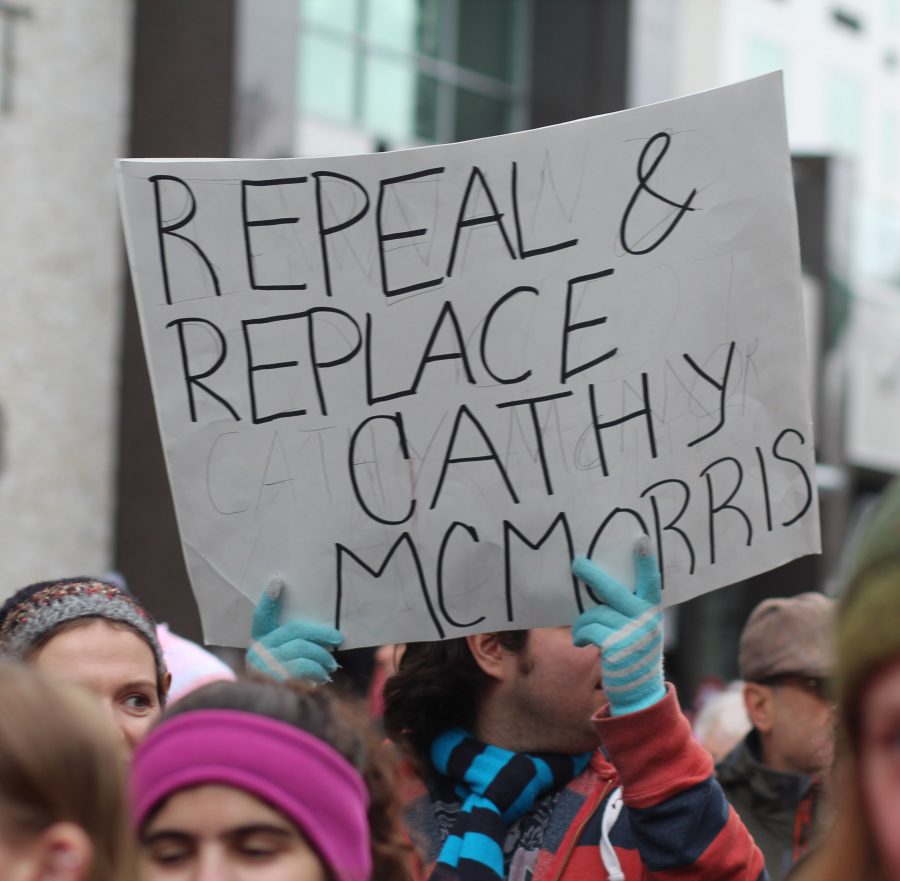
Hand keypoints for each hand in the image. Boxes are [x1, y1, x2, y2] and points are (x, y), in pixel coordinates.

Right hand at [246, 579, 342, 684]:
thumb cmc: (284, 687)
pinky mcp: (276, 681)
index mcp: (258, 644)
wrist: (273, 721)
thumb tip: (328, 639)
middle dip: (320, 634)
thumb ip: (294, 647)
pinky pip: (305, 667)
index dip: (268, 601)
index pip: (260, 617)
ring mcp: (265, 667)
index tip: (278, 583)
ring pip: (303, 649)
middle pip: (294, 631)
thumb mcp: (282, 664)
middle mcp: (257, 653)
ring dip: (322, 657)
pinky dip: (318, 671)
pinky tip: (321, 678)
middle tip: (337, 640)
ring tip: (330, 666)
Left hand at [571, 537, 664, 715]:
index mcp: (651, 610)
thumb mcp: (638, 628)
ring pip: (593, 614)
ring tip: (583, 633)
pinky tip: (581, 642)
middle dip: (592, 576)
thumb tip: (597, 583)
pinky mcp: (616, 646)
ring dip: (582, 623)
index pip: (650, 581)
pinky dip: (580, 635)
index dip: (645, 562)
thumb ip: (627, 608)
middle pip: (612, 590)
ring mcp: (632, 632)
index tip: (641, 540)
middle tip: (577, 564)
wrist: (638, 692)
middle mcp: (645, 619)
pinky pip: (587, 630)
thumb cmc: (633, 652)